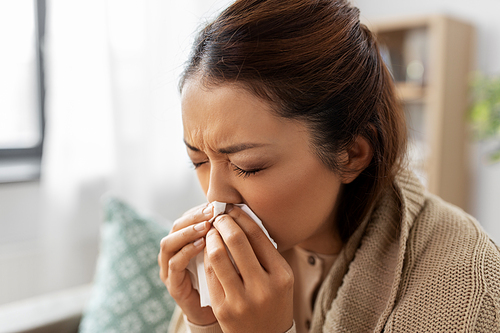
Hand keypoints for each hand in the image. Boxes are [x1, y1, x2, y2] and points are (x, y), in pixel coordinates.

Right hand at [158, 204, 216, 325]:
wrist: (220, 312)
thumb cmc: (224, 278)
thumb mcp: (225, 252)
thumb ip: (224, 234)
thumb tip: (237, 210)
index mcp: (185, 242)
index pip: (186, 218)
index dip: (198, 209)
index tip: (216, 204)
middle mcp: (173, 253)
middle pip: (175, 227)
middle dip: (193, 217)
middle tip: (211, 211)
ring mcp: (170, 269)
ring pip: (169, 243)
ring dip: (188, 232)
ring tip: (206, 225)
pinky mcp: (173, 285)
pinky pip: (174, 264)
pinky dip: (186, 252)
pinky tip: (202, 245)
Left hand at [205, 206, 293, 332]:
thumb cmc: (273, 301)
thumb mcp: (280, 278)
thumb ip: (265, 253)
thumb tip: (243, 219)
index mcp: (281, 275)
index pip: (258, 236)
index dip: (241, 217)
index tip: (232, 209)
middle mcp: (263, 287)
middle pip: (237, 241)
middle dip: (223, 223)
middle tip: (218, 216)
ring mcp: (242, 300)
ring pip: (218, 256)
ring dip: (211, 238)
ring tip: (211, 231)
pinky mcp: (224, 309)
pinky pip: (210, 275)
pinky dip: (206, 257)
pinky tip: (207, 250)